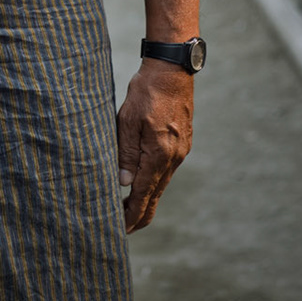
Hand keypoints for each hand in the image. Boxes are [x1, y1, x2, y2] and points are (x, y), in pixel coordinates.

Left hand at [115, 59, 193, 231]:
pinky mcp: (182, 143)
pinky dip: (153, 182)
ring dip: (146, 198)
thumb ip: (126, 153)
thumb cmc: (146, 92)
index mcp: (159, 154)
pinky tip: (142, 182)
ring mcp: (181, 151)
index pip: (143, 195)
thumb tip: (124, 183)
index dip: (131, 215)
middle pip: (155, 196)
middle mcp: (174, 157)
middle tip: (122, 228)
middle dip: (139, 214)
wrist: (172, 71)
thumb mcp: (127, 120)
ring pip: (161, 184)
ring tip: (127, 207)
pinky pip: (166, 170)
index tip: (120, 230)